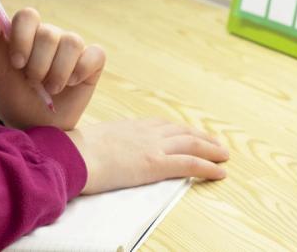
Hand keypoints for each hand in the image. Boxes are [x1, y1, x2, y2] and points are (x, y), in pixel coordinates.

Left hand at [0, 5, 105, 130]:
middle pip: (49, 33)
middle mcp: (50, 37)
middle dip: (38, 65)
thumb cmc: (15, 99)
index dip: (23, 37)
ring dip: (58, 72)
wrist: (36, 127)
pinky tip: (71, 83)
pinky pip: (95, 54)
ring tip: (50, 89)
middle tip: (33, 83)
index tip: (16, 63)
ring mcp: (71, 49)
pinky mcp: (92, 62)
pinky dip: (82, 70)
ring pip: (72, 42)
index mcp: (26, 35)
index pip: (28, 15)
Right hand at [64, 118, 228, 194]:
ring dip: (210, 149)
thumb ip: (104, 142)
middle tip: (215, 142)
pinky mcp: (154, 164)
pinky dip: (207, 167)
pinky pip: (189, 164)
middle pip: (180, 131)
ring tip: (223, 154)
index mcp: (129, 126)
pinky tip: (219, 171)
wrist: (73, 155)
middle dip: (200, 136)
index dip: (178, 129)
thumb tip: (99, 149)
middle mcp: (144, 132)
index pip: (161, 124)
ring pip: (190, 144)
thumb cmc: (75, 151)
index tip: (188, 131)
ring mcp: (151, 146)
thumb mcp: (93, 139)